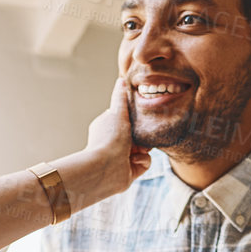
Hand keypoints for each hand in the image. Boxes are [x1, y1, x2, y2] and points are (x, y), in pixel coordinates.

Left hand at [74, 77, 151, 201]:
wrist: (105, 168)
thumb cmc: (109, 139)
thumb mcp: (118, 113)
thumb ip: (120, 98)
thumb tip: (121, 80)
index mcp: (107, 128)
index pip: (125, 120)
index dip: (135, 120)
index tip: (141, 119)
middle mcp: (113, 143)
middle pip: (137, 135)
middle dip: (142, 137)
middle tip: (142, 137)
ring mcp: (121, 158)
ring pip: (143, 150)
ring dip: (143, 150)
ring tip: (136, 151)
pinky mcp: (129, 171)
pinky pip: (145, 163)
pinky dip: (142, 162)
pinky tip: (134, 162)